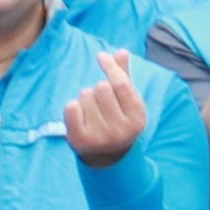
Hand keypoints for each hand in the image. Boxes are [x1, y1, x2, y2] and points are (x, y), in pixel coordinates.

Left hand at [64, 46, 151, 165]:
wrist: (106, 157)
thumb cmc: (117, 120)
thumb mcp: (126, 102)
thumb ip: (124, 77)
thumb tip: (122, 51)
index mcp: (138, 118)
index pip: (121, 84)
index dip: (110, 66)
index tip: (101, 56)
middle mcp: (121, 130)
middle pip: (101, 87)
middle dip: (98, 89)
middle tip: (101, 105)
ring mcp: (100, 137)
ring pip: (85, 95)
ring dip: (85, 99)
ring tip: (92, 114)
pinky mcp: (80, 140)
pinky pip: (71, 107)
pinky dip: (73, 107)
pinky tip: (80, 118)